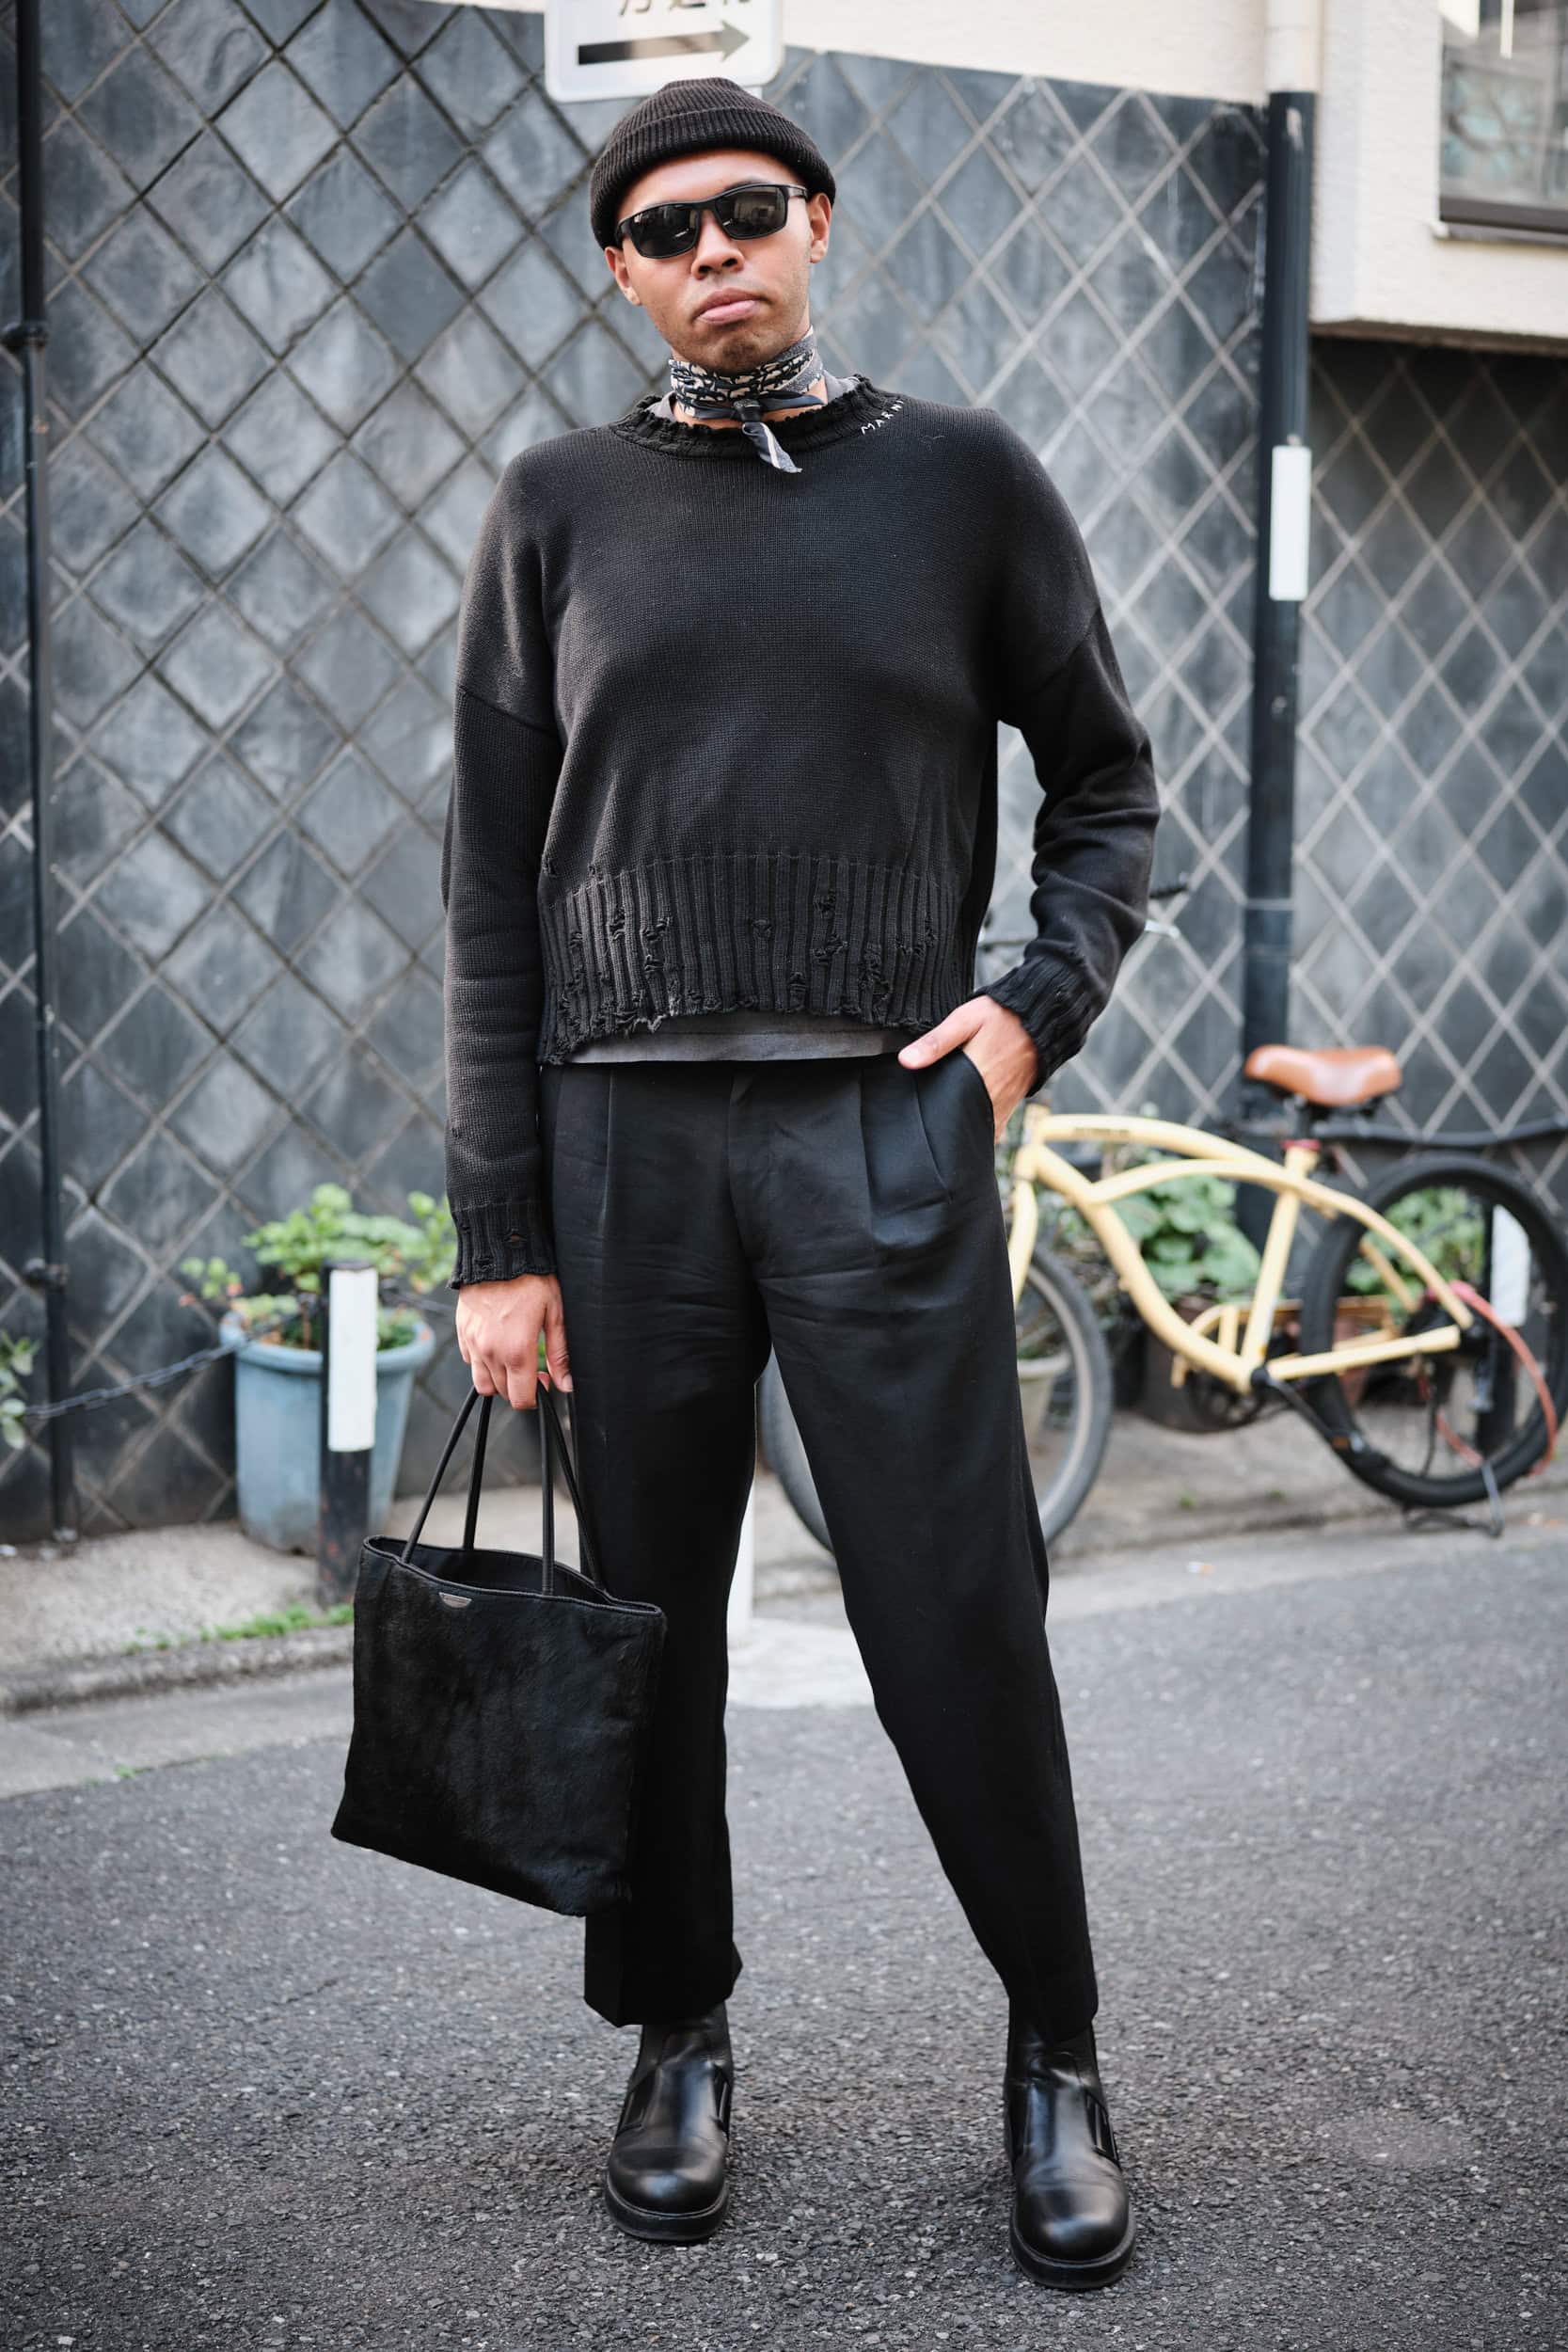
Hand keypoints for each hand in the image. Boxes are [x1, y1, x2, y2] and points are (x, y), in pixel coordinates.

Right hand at [455, 1271, 571, 1411]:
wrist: (499, 1252)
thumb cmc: (531, 1279)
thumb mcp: (554, 1313)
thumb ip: (560, 1353)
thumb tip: (566, 1383)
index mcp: (516, 1351)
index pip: (521, 1398)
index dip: (535, 1398)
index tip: (543, 1383)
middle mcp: (490, 1351)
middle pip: (502, 1393)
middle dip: (519, 1388)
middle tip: (532, 1370)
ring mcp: (472, 1343)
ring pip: (482, 1382)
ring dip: (499, 1380)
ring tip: (513, 1361)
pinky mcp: (461, 1332)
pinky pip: (469, 1361)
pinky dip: (482, 1362)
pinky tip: (496, 1346)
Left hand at [897, 999, 1037, 1140]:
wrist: (1042, 1016)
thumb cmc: (1002, 1016)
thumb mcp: (965, 1020)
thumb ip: (936, 1042)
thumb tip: (906, 1061)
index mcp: (977, 1079)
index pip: (949, 1113)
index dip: (932, 1122)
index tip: (917, 1123)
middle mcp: (992, 1097)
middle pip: (963, 1125)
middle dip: (945, 1129)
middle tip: (926, 1126)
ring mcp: (1004, 1103)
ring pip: (980, 1129)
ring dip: (963, 1130)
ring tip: (944, 1127)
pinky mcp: (1012, 1102)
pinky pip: (994, 1126)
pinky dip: (980, 1128)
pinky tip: (965, 1122)